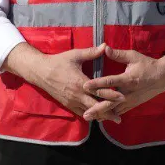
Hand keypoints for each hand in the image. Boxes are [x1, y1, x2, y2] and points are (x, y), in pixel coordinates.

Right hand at [4, 43, 123, 122]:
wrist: (41, 72)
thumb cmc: (59, 62)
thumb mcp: (75, 55)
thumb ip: (92, 52)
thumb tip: (105, 46)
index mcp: (80, 82)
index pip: (99, 91)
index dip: (111, 95)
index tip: (123, 98)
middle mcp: (77, 95)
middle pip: (95, 107)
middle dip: (108, 112)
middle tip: (119, 118)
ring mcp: (72, 101)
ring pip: (88, 112)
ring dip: (100, 116)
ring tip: (111, 119)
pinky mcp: (68, 105)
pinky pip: (81, 113)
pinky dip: (90, 115)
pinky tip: (98, 117)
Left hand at [82, 46, 164, 119]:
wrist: (162, 77)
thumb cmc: (147, 65)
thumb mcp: (133, 56)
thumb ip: (118, 54)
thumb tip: (104, 48)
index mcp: (128, 79)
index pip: (110, 82)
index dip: (97, 84)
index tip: (85, 85)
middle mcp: (128, 92)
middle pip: (110, 102)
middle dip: (97, 108)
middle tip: (85, 113)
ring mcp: (130, 100)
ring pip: (114, 110)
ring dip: (101, 114)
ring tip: (89, 117)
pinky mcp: (132, 104)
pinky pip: (119, 111)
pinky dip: (109, 115)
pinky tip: (99, 118)